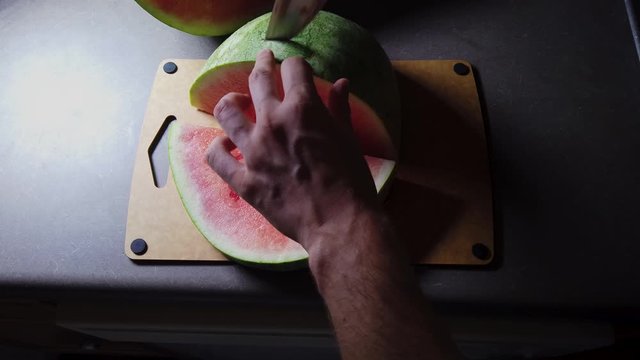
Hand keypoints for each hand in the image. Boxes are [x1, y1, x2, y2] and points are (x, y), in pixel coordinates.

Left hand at [206, 49, 380, 248]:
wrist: (339, 222)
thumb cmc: (352, 181)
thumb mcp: (349, 139)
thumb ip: (339, 109)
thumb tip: (341, 83)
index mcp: (303, 109)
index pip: (294, 69)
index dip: (297, 66)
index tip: (298, 70)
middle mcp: (272, 123)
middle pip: (258, 80)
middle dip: (263, 64)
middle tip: (265, 60)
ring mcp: (253, 151)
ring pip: (227, 112)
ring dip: (232, 101)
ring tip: (238, 101)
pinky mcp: (243, 180)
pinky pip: (216, 157)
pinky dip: (218, 148)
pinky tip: (225, 145)